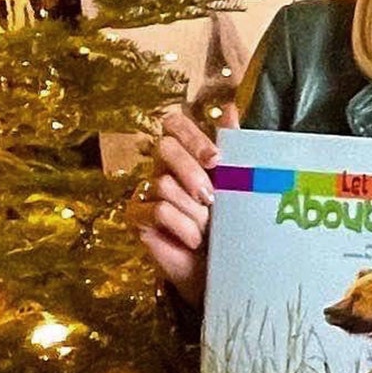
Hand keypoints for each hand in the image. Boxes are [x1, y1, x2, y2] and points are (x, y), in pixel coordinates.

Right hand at [126, 103, 236, 306]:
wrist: (220, 264)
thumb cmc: (228, 221)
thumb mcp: (235, 181)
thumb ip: (232, 145)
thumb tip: (229, 107)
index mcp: (185, 152)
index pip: (174, 125)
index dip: (192, 137)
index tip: (216, 159)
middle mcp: (161, 166)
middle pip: (164, 148)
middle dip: (192, 172)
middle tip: (212, 196)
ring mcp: (146, 191)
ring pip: (165, 184)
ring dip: (195, 211)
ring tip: (208, 227)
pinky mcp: (136, 217)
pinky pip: (158, 211)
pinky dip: (183, 227)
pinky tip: (194, 239)